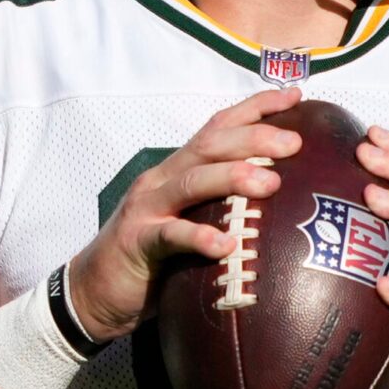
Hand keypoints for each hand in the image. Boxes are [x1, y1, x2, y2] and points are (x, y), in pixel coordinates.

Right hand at [69, 88, 301, 341]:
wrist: (93, 292)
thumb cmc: (155, 259)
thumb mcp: (191, 222)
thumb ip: (223, 208)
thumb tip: (284, 205)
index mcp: (179, 169)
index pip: (219, 127)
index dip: (256, 108)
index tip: (295, 96)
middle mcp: (163, 179)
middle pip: (210, 145)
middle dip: (254, 138)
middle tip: (295, 143)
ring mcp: (147, 208)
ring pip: (191, 181)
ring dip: (233, 177)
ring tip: (271, 182)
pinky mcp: (137, 242)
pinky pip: (170, 236)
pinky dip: (199, 237)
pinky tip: (225, 245)